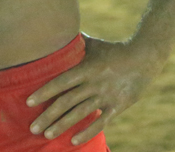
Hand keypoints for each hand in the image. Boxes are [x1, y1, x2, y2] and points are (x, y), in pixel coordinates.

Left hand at [27, 35, 162, 144]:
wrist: (145, 57)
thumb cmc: (115, 50)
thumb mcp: (95, 45)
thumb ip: (76, 44)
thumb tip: (56, 34)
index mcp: (88, 67)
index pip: (62, 82)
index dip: (45, 92)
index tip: (28, 102)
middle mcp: (95, 83)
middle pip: (68, 101)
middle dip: (49, 116)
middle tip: (32, 128)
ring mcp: (106, 95)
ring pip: (81, 113)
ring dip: (63, 125)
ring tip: (47, 135)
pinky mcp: (117, 105)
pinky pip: (101, 122)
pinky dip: (87, 132)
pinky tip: (73, 141)